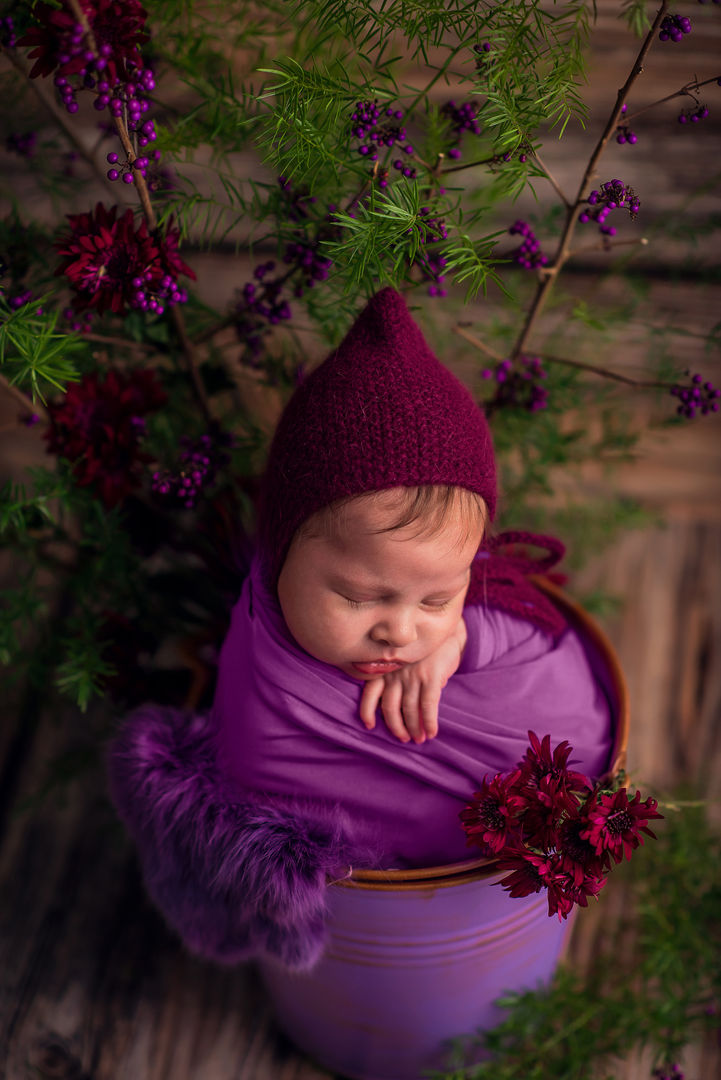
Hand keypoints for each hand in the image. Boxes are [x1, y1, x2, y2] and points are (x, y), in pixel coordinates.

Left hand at [358, 618, 466, 743]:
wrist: (446, 634)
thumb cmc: (422, 653)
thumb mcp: (402, 662)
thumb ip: (393, 680)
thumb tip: (388, 709)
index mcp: (385, 668)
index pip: (370, 692)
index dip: (367, 711)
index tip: (369, 726)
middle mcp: (396, 672)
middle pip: (390, 707)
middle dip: (396, 727)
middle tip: (404, 738)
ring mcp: (413, 674)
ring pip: (410, 709)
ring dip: (415, 728)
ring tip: (420, 738)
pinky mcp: (431, 676)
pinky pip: (428, 705)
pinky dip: (430, 722)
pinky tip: (432, 732)